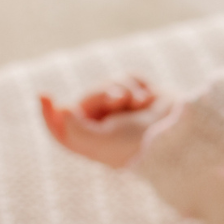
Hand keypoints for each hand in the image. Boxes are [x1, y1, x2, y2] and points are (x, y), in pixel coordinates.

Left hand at [40, 76, 171, 167]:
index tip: (44, 95)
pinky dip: (138, 84)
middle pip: (86, 99)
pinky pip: (128, 77)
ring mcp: (125, 112)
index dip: (50, 113)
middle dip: (101, 94)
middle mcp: (107, 129)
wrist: (180, 135)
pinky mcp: (142, 97)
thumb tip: (62, 110)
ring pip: (108, 85)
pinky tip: (149, 98)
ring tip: (140, 102)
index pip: (63, 129)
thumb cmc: (139, 145)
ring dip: (122, 88)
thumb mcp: (100, 142)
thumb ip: (74, 130)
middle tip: (119, 99)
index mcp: (93, 145)